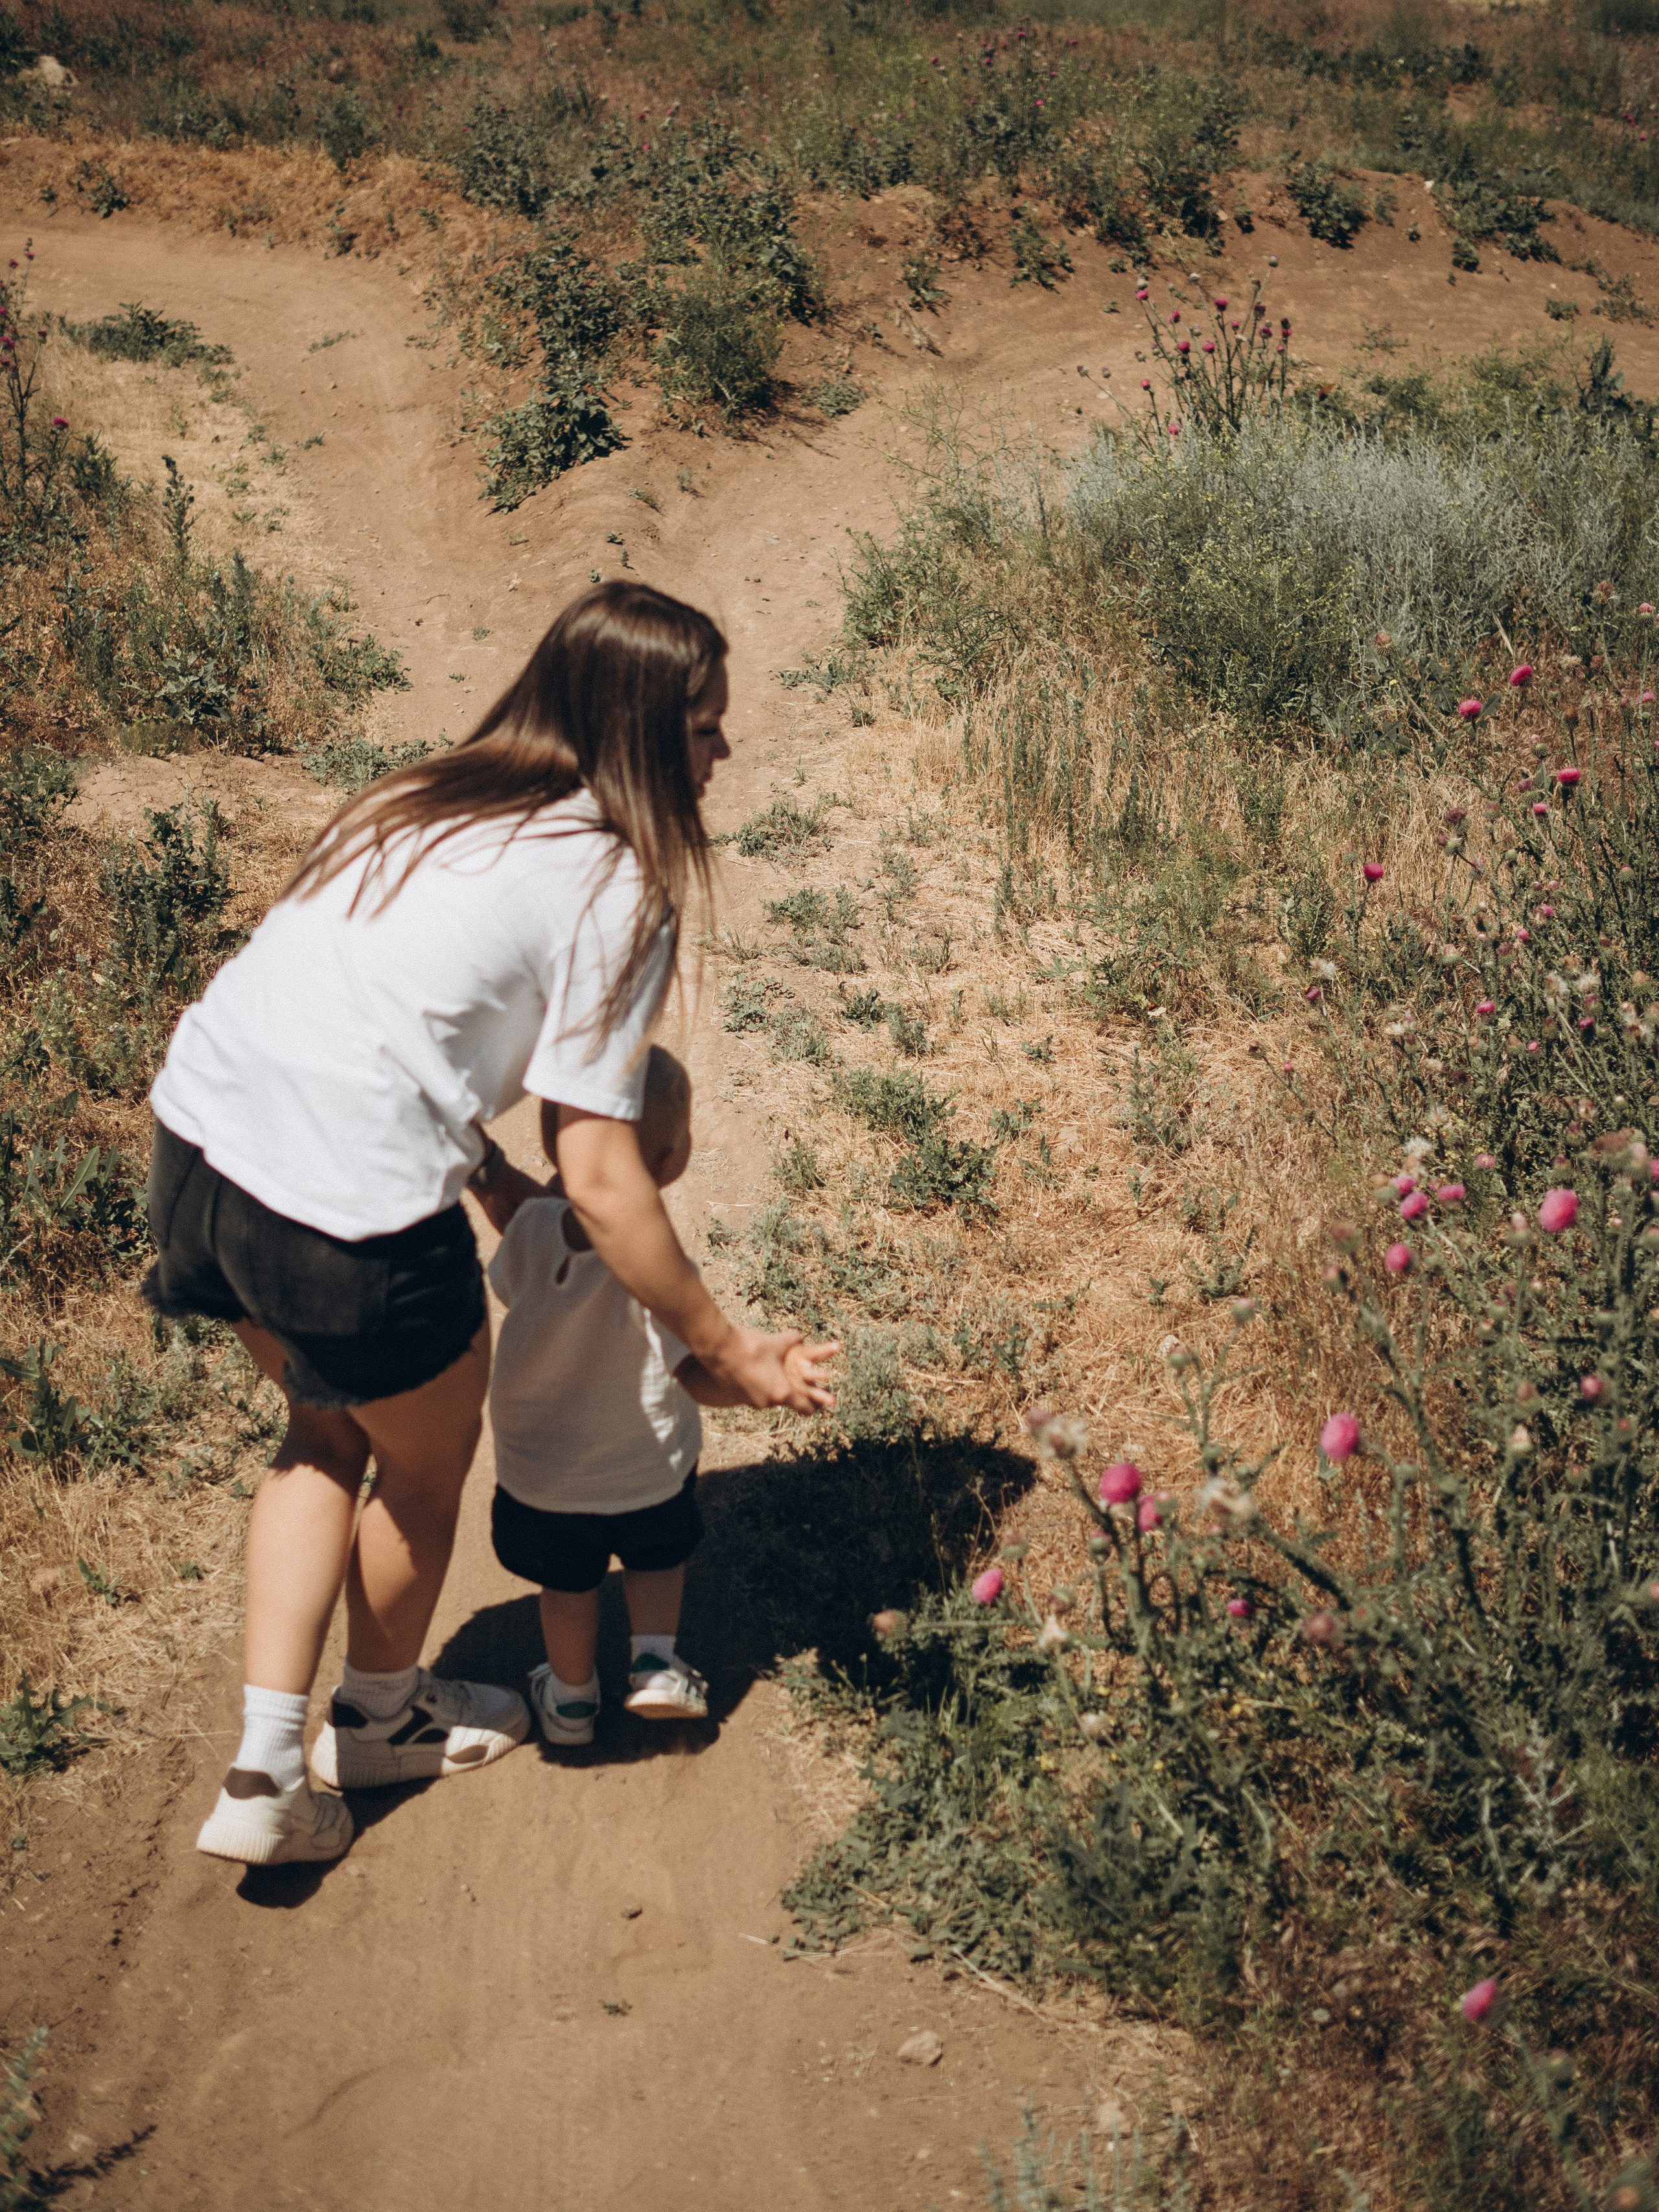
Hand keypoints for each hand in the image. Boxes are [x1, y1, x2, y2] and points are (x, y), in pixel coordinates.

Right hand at [711, 1327, 838, 1413]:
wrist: (718, 1349)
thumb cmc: (751, 1346)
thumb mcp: (776, 1342)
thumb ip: (793, 1340)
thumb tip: (801, 1336)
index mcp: (781, 1392)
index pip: (805, 1408)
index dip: (814, 1405)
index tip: (820, 1403)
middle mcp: (766, 1402)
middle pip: (785, 1401)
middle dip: (789, 1389)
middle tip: (792, 1377)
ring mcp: (749, 1401)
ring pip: (768, 1397)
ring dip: (771, 1386)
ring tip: (770, 1369)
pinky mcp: (736, 1397)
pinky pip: (753, 1394)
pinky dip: (757, 1385)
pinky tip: (753, 1369)